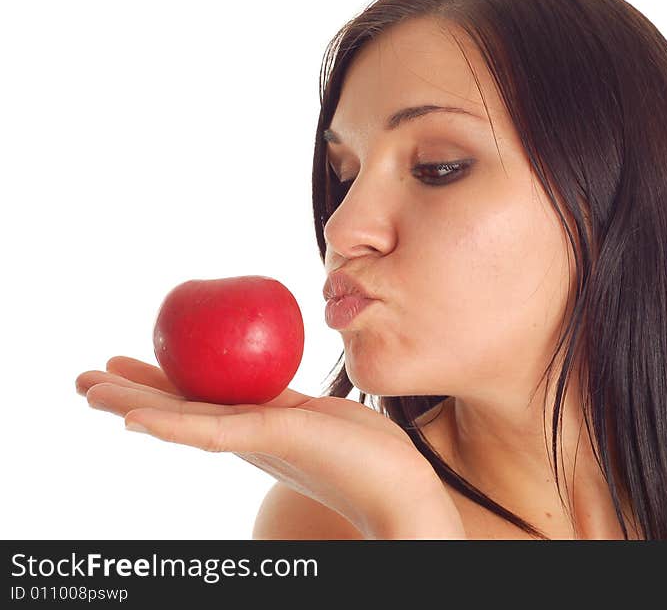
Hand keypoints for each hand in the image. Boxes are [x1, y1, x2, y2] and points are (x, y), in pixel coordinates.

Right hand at [75, 356, 465, 538]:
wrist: (400, 485)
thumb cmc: (369, 450)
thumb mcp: (316, 412)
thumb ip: (284, 401)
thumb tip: (270, 381)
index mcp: (254, 427)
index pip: (196, 403)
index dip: (157, 388)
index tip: (124, 366)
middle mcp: (245, 438)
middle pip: (177, 412)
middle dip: (129, 396)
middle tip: (83, 380)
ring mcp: (255, 441)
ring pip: (182, 420)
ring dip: (132, 405)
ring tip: (88, 390)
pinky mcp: (273, 439)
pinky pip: (213, 430)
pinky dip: (172, 423)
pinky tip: (135, 417)